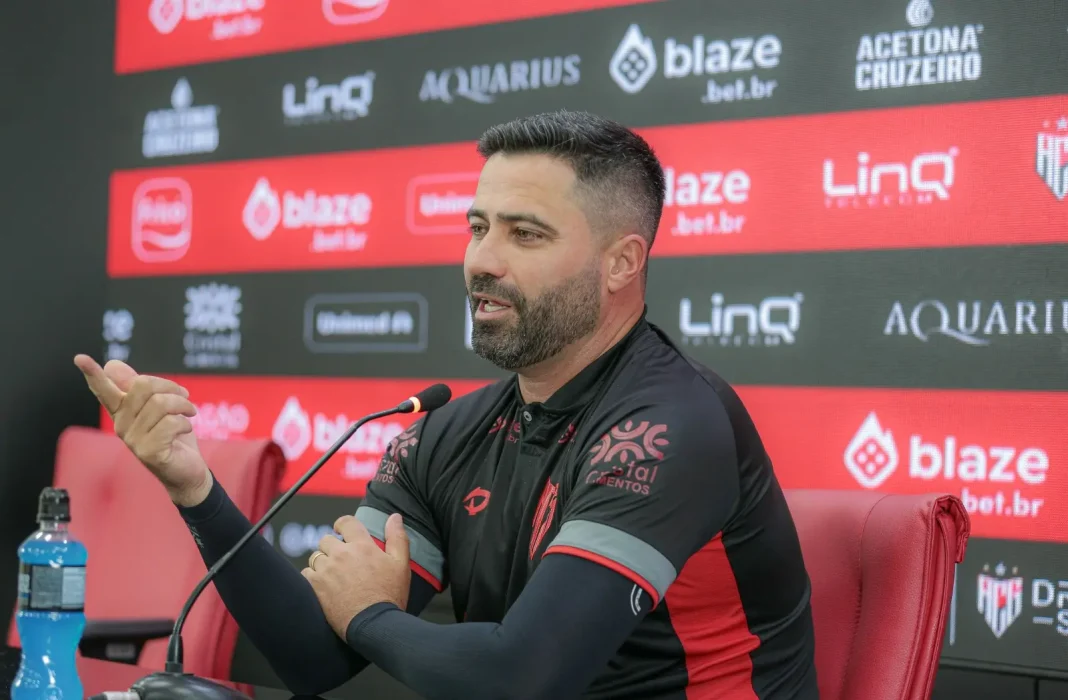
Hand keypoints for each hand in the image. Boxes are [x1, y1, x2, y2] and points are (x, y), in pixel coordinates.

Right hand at [74, 354, 211, 506]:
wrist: (188, 470)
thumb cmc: (174, 436)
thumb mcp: (158, 408)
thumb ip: (138, 388)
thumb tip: (112, 365)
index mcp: (122, 411)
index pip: (104, 390)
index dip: (93, 373)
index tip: (79, 358)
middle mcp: (122, 425)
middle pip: (144, 386)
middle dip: (170, 387)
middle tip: (184, 396)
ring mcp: (133, 440)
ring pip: (161, 403)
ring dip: (183, 405)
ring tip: (189, 413)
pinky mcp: (148, 452)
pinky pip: (171, 423)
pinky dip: (185, 423)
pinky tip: (185, 430)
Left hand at [303, 513, 411, 638]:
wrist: (374, 624)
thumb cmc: (390, 595)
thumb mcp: (401, 564)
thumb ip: (397, 537)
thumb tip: (394, 517)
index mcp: (362, 545)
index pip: (346, 522)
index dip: (342, 525)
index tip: (342, 532)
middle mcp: (341, 554)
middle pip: (326, 540)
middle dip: (332, 547)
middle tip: (341, 560)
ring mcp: (327, 570)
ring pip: (316, 557)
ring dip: (322, 563)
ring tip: (333, 575)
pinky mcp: (316, 586)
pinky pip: (306, 573)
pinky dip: (312, 577)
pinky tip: (323, 585)